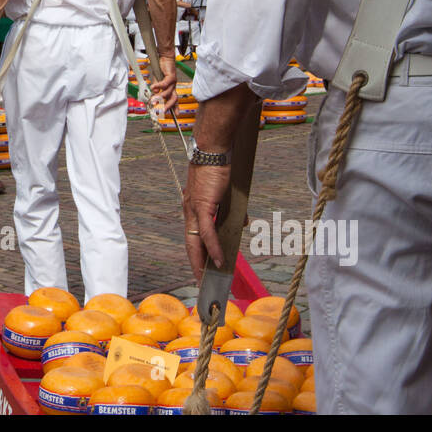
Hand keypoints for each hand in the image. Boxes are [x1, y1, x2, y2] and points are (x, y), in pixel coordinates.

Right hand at [149, 54, 177, 118]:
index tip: (176, 115)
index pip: (174, 100)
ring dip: (160, 97)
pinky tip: (153, 87)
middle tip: (161, 111)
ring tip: (153, 100)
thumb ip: (156, 89)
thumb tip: (154, 95)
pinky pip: (165, 83)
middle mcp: (173, 87)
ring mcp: (173, 82)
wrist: (165, 58)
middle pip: (174, 99)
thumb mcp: (157, 82)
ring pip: (168, 92)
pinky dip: (158, 86)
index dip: (175, 108)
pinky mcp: (171, 76)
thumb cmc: (161, 70)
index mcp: (171, 89)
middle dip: (168, 106)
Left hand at [182, 162, 231, 279]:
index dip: (195, 253)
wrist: (212, 150)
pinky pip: (208, 233)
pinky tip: (219, 260)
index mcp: (192, 208)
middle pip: (191, 243)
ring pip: (196, 242)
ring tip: (209, 277)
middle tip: (200, 281)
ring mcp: (194, 209)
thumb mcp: (223, 194)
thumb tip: (241, 222)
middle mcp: (189, 211)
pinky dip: (213, 248)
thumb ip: (230, 210)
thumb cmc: (217, 168)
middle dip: (195, 264)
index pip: (192, 235)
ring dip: (202, 261)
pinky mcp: (202, 206)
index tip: (199, 268)